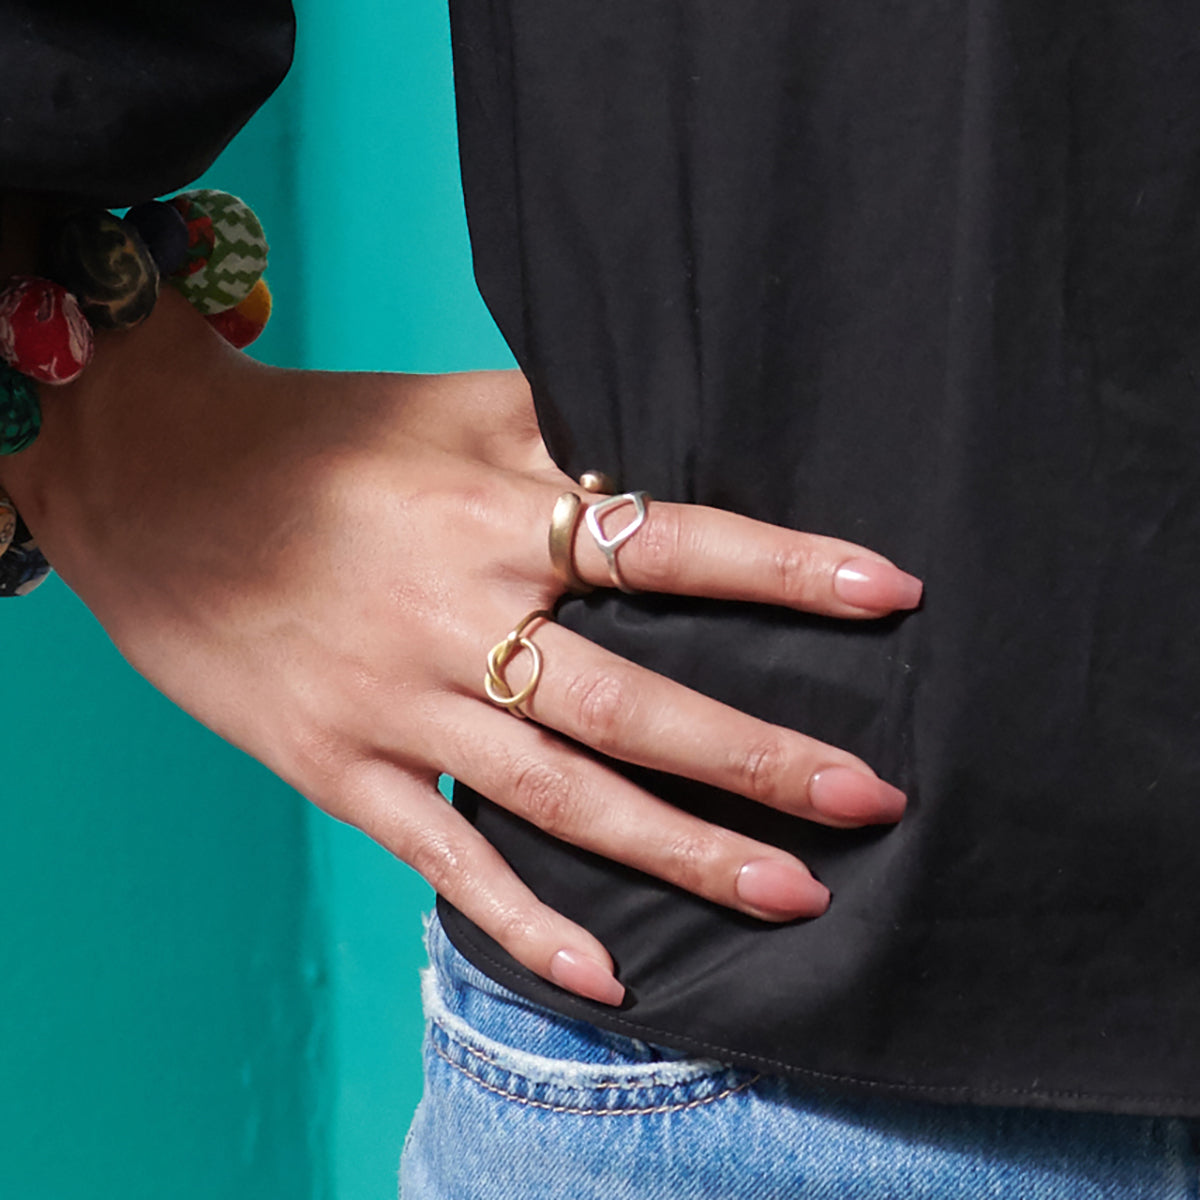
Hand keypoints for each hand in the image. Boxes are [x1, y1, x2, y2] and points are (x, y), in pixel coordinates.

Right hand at [2, 292, 920, 1006]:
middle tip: (871, 797)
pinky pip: (444, 857)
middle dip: (758, 756)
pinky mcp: (339, 768)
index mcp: (495, 517)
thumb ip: (563, 432)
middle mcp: (459, 619)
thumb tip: (675, 448)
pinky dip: (526, 920)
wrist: (156, 487)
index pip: (670, 545)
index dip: (783, 572)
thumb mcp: (448, 410)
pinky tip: (610, 974)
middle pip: (635, 703)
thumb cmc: (315, 441)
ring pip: (563, 797)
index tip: (890, 595)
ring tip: (793, 894)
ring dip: (682, 851)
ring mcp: (398, 706)